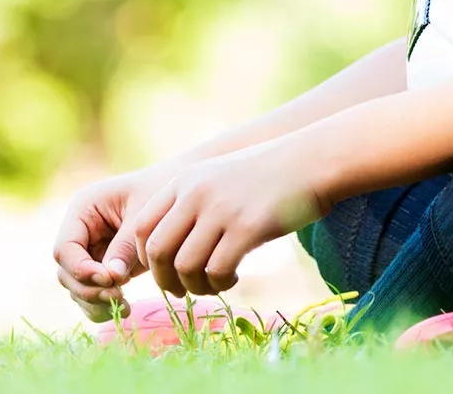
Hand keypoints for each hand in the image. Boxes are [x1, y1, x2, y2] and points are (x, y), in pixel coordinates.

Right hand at [52, 164, 175, 321]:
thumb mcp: (143, 216)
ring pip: (76, 288)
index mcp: (83, 209)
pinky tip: (125, 309)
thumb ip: (125, 246)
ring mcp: (89, 251)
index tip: (110, 280)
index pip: (65, 248)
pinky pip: (92, 293)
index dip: (81, 269)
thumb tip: (112, 277)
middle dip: (89, 289)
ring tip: (125, 306)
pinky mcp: (102, 267)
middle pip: (66, 272)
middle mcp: (79, 232)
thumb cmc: (160, 194)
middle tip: (119, 296)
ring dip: (96, 302)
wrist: (180, 197)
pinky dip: (103, 306)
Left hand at [132, 137, 332, 298]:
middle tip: (180, 291)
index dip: (146, 258)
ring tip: (212, 286)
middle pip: (157, 250)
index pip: (141, 226)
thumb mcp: (218, 177)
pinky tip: (234, 279)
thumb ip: (191, 203)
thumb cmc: (266, 175)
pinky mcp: (248, 227)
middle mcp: (196, 193)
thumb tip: (170, 250)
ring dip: (195, 287)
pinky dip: (220, 285)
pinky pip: (218, 271)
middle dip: (164, 280)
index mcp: (184, 181)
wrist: (311, 160)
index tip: (164, 270)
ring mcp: (221, 209)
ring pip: (185, 266)